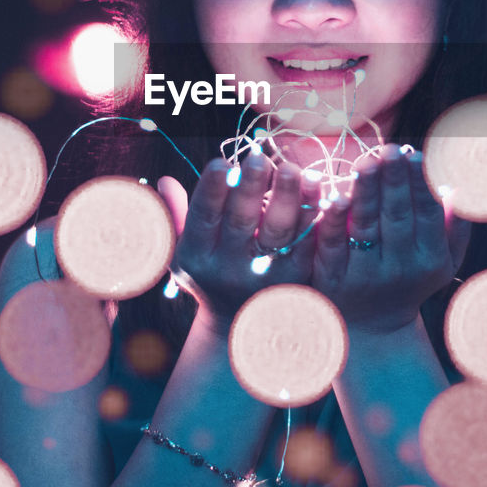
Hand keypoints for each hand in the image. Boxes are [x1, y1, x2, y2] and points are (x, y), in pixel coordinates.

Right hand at [156, 154, 320, 334]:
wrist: (239, 327)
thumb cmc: (209, 275)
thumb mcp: (183, 251)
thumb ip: (176, 215)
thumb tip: (164, 181)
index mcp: (196, 257)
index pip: (202, 218)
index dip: (210, 190)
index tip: (220, 162)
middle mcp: (229, 268)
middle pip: (242, 222)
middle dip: (250, 189)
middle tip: (258, 159)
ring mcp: (265, 276)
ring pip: (279, 233)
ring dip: (288, 199)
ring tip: (293, 170)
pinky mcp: (297, 281)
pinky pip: (307, 245)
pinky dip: (314, 217)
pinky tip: (321, 191)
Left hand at [312, 144, 471, 335]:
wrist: (374, 329)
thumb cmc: (412, 280)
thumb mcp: (444, 260)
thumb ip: (456, 224)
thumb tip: (462, 185)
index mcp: (429, 259)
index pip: (426, 214)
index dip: (421, 185)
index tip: (416, 154)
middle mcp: (399, 267)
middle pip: (396, 217)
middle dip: (393, 182)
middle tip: (389, 150)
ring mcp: (364, 274)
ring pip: (366, 227)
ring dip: (366, 193)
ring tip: (366, 162)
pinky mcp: (332, 279)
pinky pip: (332, 245)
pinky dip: (333, 221)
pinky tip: (333, 196)